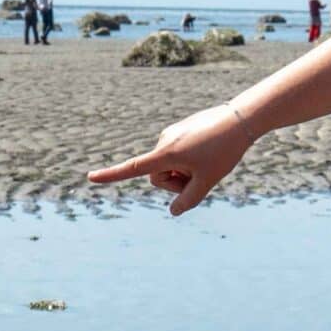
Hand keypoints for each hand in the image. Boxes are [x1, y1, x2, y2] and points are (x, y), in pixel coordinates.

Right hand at [86, 101, 257, 214]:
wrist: (240, 119)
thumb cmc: (224, 151)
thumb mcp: (208, 181)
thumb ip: (188, 200)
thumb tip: (173, 212)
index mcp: (166, 154)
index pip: (133, 168)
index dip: (111, 175)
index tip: (90, 177)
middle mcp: (163, 142)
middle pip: (158, 177)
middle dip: (175, 183)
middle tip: (201, 177)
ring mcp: (170, 135)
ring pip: (168, 166)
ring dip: (183, 172)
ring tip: (207, 161)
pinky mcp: (178, 131)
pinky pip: (176, 155)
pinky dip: (188, 160)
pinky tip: (208, 151)